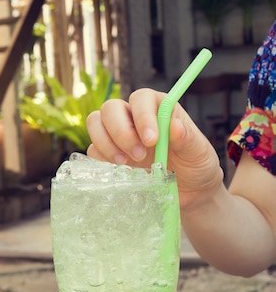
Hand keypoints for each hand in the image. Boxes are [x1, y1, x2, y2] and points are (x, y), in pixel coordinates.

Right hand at [86, 88, 223, 208]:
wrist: (187, 193)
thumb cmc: (195, 167)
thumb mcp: (199, 153)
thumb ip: (187, 138)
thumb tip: (174, 127)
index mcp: (158, 108)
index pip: (141, 98)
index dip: (142, 116)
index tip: (152, 140)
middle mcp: (134, 117)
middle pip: (111, 108)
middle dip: (120, 132)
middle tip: (139, 155)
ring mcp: (117, 136)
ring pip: (95, 123)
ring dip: (106, 144)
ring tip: (126, 164)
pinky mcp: (107, 155)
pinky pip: (93, 150)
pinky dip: (101, 160)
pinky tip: (120, 172)